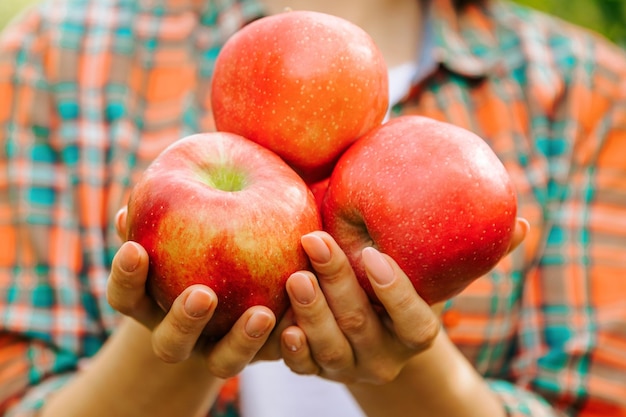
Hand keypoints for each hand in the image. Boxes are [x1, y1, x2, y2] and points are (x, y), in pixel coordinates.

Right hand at [106, 208, 276, 378]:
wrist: (231, 294)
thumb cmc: (196, 244)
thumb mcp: (177, 230)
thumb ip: (158, 219)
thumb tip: (129, 209)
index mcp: (151, 307)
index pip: (125, 298)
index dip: (125, 277)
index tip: (134, 248)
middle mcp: (182, 337)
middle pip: (171, 344)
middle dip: (184, 321)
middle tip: (202, 295)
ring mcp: (220, 351)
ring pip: (224, 362)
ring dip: (241, 341)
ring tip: (262, 314)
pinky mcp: (262, 353)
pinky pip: (274, 354)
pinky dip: (288, 340)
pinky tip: (299, 319)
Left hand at [277, 218, 528, 384]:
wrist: (376, 336)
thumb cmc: (410, 293)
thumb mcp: (439, 278)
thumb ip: (476, 255)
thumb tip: (523, 224)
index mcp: (415, 335)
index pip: (413, 320)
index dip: (395, 293)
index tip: (374, 254)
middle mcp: (384, 357)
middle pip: (361, 327)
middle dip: (337, 284)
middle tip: (315, 240)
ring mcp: (350, 367)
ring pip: (330, 350)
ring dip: (311, 313)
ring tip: (297, 275)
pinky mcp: (317, 371)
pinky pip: (303, 369)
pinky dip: (292, 350)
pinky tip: (282, 325)